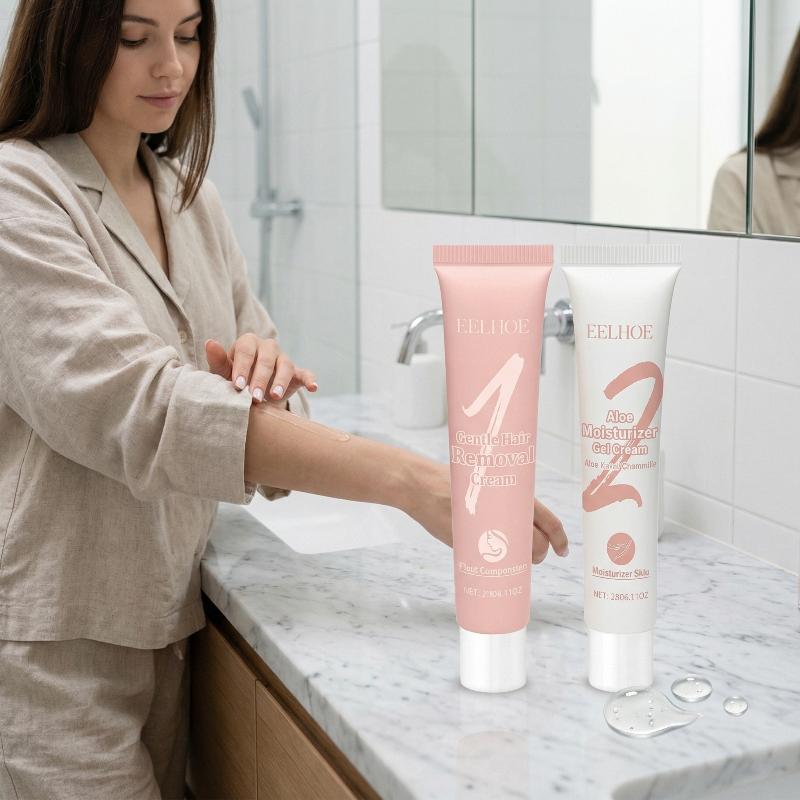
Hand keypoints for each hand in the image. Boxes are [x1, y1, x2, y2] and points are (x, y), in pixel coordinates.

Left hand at [204, 335, 317, 404]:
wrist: (251, 394)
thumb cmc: (234, 380)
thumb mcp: (224, 373)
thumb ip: (218, 360)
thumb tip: (209, 343)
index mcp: (248, 343)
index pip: (246, 351)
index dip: (242, 368)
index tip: (238, 386)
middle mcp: (268, 347)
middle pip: (266, 359)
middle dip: (260, 379)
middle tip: (254, 397)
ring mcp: (283, 359)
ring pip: (285, 365)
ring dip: (281, 381)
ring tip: (275, 397)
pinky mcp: (296, 373)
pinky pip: (305, 373)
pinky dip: (310, 379)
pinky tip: (313, 388)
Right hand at [406, 462, 568, 562]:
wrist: (421, 487)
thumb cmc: (452, 482)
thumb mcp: (486, 482)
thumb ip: (503, 499)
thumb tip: (518, 519)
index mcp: (514, 496)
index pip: (549, 522)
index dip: (560, 539)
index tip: (563, 550)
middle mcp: (505, 514)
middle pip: (537, 545)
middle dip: (539, 554)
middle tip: (533, 555)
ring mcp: (488, 533)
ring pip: (518, 557)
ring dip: (519, 561)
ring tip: (511, 554)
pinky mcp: (470, 546)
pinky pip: (492, 562)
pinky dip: (496, 565)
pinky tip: (492, 559)